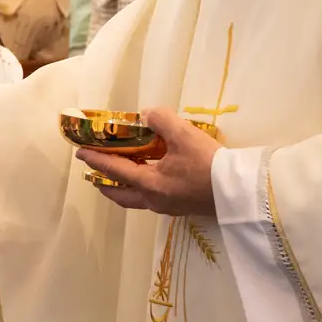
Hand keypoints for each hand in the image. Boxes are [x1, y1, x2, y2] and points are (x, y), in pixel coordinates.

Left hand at [74, 107, 220, 215]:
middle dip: (104, 184)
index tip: (80, 153)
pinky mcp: (181, 208)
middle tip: (94, 174)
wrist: (240, 191)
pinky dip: (142, 189)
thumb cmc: (210, 164)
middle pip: (120, 194)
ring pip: (135, 199)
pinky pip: (152, 199)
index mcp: (150, 184)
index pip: (115, 169)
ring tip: (119, 176)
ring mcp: (168, 206)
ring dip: (122, 188)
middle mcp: (154, 199)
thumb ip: (162, 120)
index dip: (96, 160)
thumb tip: (147, 114)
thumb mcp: (184, 134)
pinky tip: (151, 178)